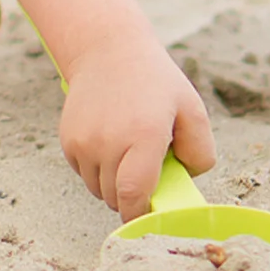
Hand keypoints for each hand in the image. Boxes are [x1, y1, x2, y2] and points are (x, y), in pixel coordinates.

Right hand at [59, 32, 215, 220]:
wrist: (106, 49)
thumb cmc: (154, 81)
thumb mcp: (192, 108)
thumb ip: (201, 151)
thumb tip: (186, 180)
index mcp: (143, 136)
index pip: (133, 196)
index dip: (140, 216)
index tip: (150, 221)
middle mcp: (108, 141)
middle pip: (116, 197)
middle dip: (132, 196)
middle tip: (146, 170)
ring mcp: (83, 140)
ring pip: (98, 188)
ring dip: (113, 184)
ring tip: (127, 154)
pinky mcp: (68, 139)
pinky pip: (84, 173)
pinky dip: (97, 169)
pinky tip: (109, 144)